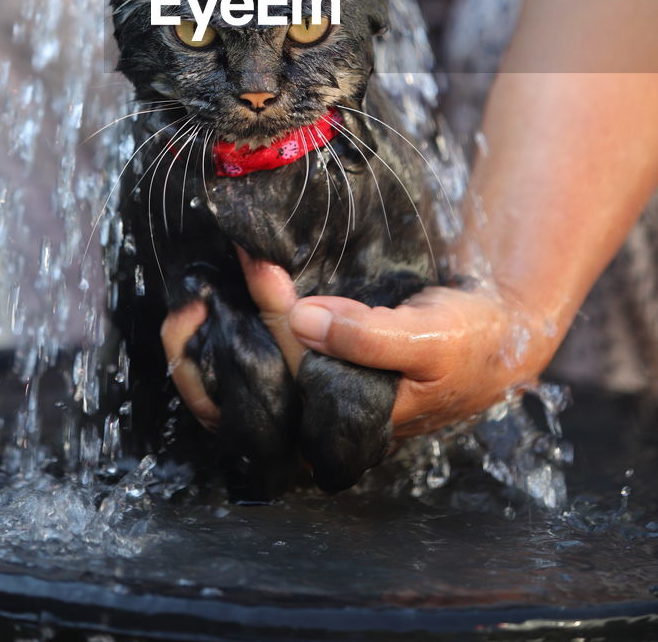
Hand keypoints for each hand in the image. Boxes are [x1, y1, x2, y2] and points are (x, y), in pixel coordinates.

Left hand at [162, 251, 550, 437]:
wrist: (492, 337)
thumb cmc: (466, 341)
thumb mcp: (428, 338)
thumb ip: (368, 337)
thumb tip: (303, 320)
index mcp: (351, 421)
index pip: (291, 372)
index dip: (271, 313)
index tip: (257, 259)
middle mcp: (323, 416)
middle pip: (253, 389)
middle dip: (218, 338)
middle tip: (205, 279)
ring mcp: (315, 393)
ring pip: (246, 385)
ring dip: (211, 346)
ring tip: (188, 303)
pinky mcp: (314, 370)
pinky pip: (260, 362)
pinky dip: (233, 335)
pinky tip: (212, 306)